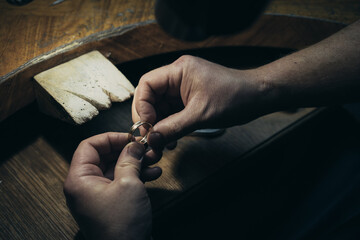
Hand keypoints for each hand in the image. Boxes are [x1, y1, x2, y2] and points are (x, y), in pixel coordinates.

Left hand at [63, 132, 161, 239]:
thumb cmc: (121, 225)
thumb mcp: (128, 184)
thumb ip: (130, 159)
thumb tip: (134, 144)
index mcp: (80, 180)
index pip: (89, 146)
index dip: (111, 138)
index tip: (130, 137)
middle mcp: (85, 187)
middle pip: (104, 157)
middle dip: (128, 151)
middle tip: (146, 148)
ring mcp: (98, 196)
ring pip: (116, 169)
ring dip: (136, 163)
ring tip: (155, 159)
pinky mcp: (111, 203)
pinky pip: (121, 182)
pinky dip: (137, 176)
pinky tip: (154, 174)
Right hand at [132, 55, 272, 148]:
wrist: (257, 97)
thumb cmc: (235, 97)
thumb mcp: (201, 115)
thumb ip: (173, 127)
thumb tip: (152, 138)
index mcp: (179, 71)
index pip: (147, 84)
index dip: (142, 105)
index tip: (147, 125)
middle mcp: (178, 77)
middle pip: (151, 96)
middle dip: (149, 118)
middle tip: (150, 137)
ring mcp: (184, 88)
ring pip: (160, 107)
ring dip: (159, 125)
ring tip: (161, 142)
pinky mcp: (189, 99)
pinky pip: (172, 112)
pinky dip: (169, 126)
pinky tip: (171, 139)